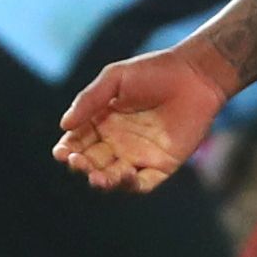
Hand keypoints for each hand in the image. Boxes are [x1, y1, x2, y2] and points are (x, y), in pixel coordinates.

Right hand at [55, 44, 231, 191]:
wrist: (195, 75)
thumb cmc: (154, 71)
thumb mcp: (115, 78)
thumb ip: (89, 100)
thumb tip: (64, 125)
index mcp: (102, 122)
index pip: (77, 142)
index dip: (67, 150)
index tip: (62, 152)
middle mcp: (117, 143)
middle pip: (92, 163)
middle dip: (81, 166)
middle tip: (78, 162)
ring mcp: (139, 156)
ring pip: (114, 177)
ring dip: (103, 181)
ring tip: (98, 177)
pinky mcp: (163, 165)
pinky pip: (144, 184)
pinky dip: (132, 186)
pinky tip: (124, 176)